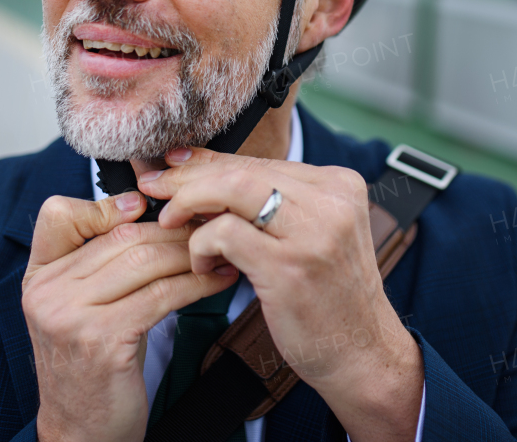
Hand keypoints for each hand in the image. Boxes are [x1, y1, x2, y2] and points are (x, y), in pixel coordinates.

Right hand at [22, 190, 237, 441]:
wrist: (81, 431)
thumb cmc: (93, 364)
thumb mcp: (81, 306)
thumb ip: (99, 262)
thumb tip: (154, 212)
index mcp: (38, 275)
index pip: (59, 214)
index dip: (106, 204)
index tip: (147, 208)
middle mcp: (46, 291)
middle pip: (121, 236)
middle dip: (173, 231)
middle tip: (210, 227)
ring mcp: (69, 315)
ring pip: (144, 261)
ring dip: (191, 253)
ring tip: (220, 251)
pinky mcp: (101, 340)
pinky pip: (160, 294)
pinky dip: (195, 283)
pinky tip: (216, 280)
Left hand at [138, 150, 423, 441]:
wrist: (363, 354)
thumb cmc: (329, 297)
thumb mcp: (307, 235)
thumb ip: (265, 202)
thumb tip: (196, 166)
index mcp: (339, 185)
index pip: (260, 162)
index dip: (210, 162)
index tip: (172, 165)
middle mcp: (331, 201)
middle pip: (242, 171)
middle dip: (188, 177)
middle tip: (154, 188)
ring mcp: (313, 232)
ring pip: (231, 191)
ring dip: (190, 204)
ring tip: (173, 224)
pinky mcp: (289, 266)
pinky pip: (224, 234)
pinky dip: (201, 245)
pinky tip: (204, 266)